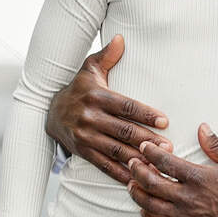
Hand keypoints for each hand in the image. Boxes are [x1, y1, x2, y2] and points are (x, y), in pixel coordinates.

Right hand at [45, 34, 171, 184]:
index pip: (125, 106)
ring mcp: (86, 137)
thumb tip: (120, 38)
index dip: (145, 113)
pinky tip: (137, 178)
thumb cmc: (78, 89)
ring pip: (116, 150)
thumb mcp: (88, 70)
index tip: (164, 121)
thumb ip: (106, 56)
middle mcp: (90, 118)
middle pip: (123, 131)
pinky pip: (104, 165)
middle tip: (168, 147)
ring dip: (138, 159)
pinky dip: (121, 173)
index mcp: (96, 96)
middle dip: (147, 139)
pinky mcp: (83, 152)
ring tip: (158, 164)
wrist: (48, 113)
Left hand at [125, 124, 217, 216]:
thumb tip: (203, 128)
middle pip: (150, 182)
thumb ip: (216, 146)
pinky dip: (146, 216)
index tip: (144, 146)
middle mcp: (187, 197)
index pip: (164, 161)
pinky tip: (145, 208)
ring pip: (149, 204)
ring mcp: (183, 216)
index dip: (149, 151)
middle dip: (136, 170)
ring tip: (132, 183)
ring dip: (136, 192)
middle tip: (132, 162)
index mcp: (198, 177)